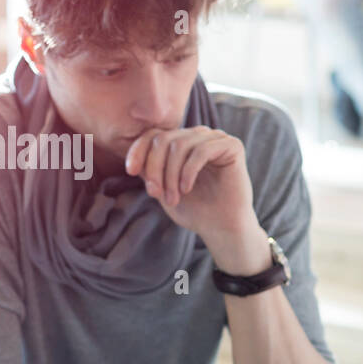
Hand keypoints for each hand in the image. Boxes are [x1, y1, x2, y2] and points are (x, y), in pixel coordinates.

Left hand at [125, 126, 257, 259]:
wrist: (222, 228)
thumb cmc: (195, 210)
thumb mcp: (162, 188)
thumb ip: (149, 170)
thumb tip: (133, 157)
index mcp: (184, 142)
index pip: (155, 135)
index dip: (139, 150)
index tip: (130, 171)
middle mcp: (200, 136)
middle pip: (164, 139)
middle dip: (154, 168)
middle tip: (155, 193)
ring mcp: (217, 139)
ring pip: (180, 145)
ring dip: (171, 174)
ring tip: (173, 198)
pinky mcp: (232, 146)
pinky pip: (200, 151)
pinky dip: (188, 172)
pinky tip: (186, 189)